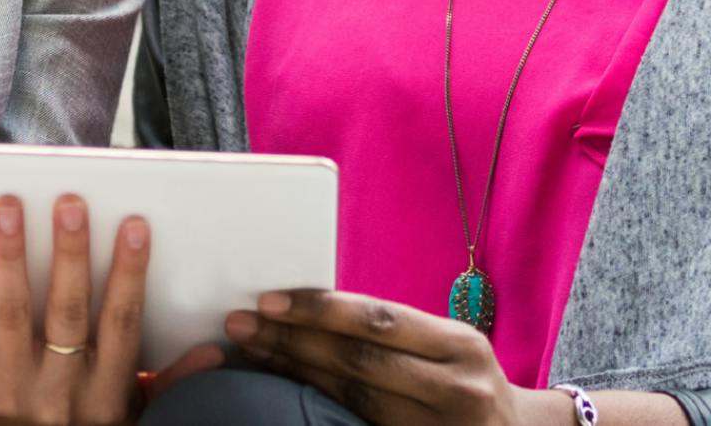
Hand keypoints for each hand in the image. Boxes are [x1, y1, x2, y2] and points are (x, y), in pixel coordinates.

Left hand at [0, 195, 155, 425]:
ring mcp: (7, 393)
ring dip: (10, 255)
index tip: (133, 226)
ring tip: (9, 207)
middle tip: (69, 204)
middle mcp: (59, 393)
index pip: (122, 324)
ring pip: (11, 313)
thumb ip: (163, 383)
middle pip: (67, 311)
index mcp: (105, 394)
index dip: (129, 273)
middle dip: (69, 254)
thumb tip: (212, 352)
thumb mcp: (126, 419)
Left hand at [225, 289, 560, 425]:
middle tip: (243, 323)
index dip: (321, 309)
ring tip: (255, 352)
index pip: (380, 321)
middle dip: (294, 338)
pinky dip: (318, 410)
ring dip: (295, 373)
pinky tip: (285, 396)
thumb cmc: (467, 384)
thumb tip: (317, 307)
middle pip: (359, 360)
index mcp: (461, 346)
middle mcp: (456, 388)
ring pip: (351, 399)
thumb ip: (398, 332)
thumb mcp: (452, 349)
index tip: (271, 300)